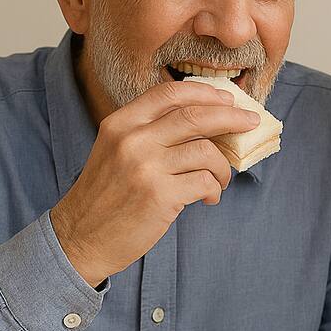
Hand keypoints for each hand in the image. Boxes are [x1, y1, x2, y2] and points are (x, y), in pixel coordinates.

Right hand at [50, 80, 259, 286]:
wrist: (79, 237)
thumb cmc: (106, 194)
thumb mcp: (116, 150)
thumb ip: (150, 131)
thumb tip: (206, 120)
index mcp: (121, 123)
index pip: (170, 93)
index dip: (206, 93)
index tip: (228, 99)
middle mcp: (133, 140)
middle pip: (196, 116)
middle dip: (232, 118)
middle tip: (251, 122)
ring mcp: (146, 168)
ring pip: (207, 152)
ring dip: (223, 167)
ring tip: (220, 179)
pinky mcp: (160, 196)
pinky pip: (205, 182)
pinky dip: (214, 190)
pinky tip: (208, 198)